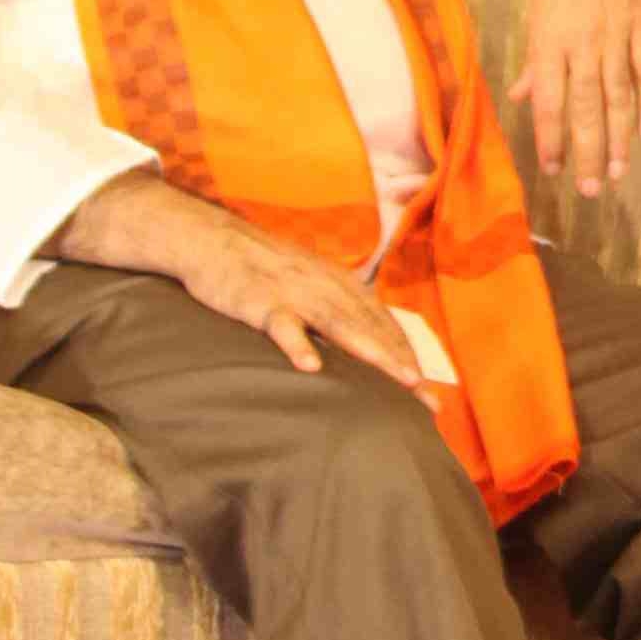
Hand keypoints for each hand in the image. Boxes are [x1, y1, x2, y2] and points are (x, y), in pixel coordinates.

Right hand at [55, 174, 441, 394]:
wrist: (212, 240)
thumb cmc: (264, 269)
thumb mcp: (308, 283)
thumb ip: (336, 309)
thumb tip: (364, 343)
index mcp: (340, 284)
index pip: (383, 322)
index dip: (407, 355)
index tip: (428, 392)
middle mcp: (326, 286)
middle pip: (371, 327)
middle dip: (402, 363)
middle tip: (427, 399)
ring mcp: (294, 292)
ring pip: (340, 324)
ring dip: (371, 352)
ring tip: (397, 380)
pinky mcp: (259, 301)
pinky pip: (281, 324)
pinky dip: (297, 343)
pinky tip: (311, 367)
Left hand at [517, 0, 640, 198]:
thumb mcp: (536, 7)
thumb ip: (533, 57)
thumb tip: (522, 95)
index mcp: (549, 40)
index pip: (548, 100)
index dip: (551, 137)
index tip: (553, 169)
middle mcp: (582, 44)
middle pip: (585, 108)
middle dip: (588, 151)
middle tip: (592, 189)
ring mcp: (616, 36)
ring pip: (618, 98)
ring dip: (619, 138)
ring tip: (619, 173)